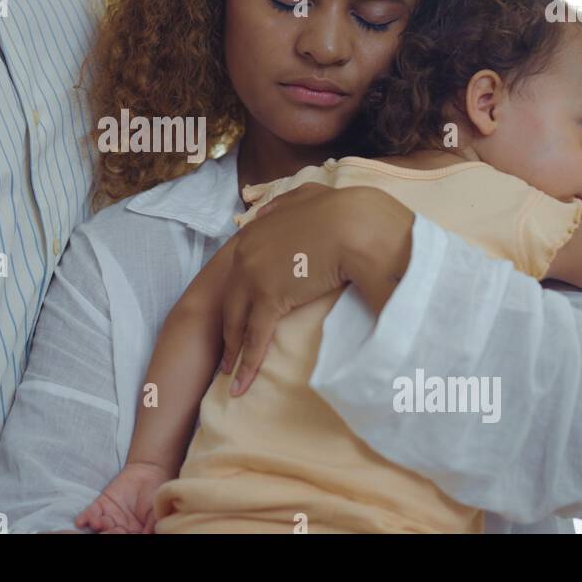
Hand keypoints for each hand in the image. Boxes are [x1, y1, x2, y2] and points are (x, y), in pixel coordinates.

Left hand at [74, 462, 172, 533]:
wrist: (148, 472)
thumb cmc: (155, 495)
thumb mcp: (156, 512)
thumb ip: (150, 527)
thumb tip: (146, 536)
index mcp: (134, 533)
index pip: (126, 539)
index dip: (123, 538)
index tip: (123, 534)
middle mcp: (120, 529)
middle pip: (111, 535)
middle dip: (109, 534)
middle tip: (107, 532)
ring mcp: (109, 518)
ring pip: (100, 526)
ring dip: (97, 526)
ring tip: (97, 523)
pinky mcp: (100, 505)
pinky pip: (90, 513)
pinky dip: (85, 517)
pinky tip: (80, 521)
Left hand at [220, 183, 413, 395]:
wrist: (356, 224)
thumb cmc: (343, 211)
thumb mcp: (307, 196)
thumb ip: (284, 201)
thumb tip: (266, 208)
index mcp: (255, 232)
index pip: (239, 272)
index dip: (237, 295)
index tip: (236, 313)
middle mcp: (246, 254)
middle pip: (231, 300)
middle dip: (227, 328)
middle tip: (225, 352)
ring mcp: (254, 276)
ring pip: (238, 322)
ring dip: (233, 351)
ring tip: (228, 374)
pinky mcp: (269, 299)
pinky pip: (255, 338)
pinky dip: (247, 364)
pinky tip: (239, 385)